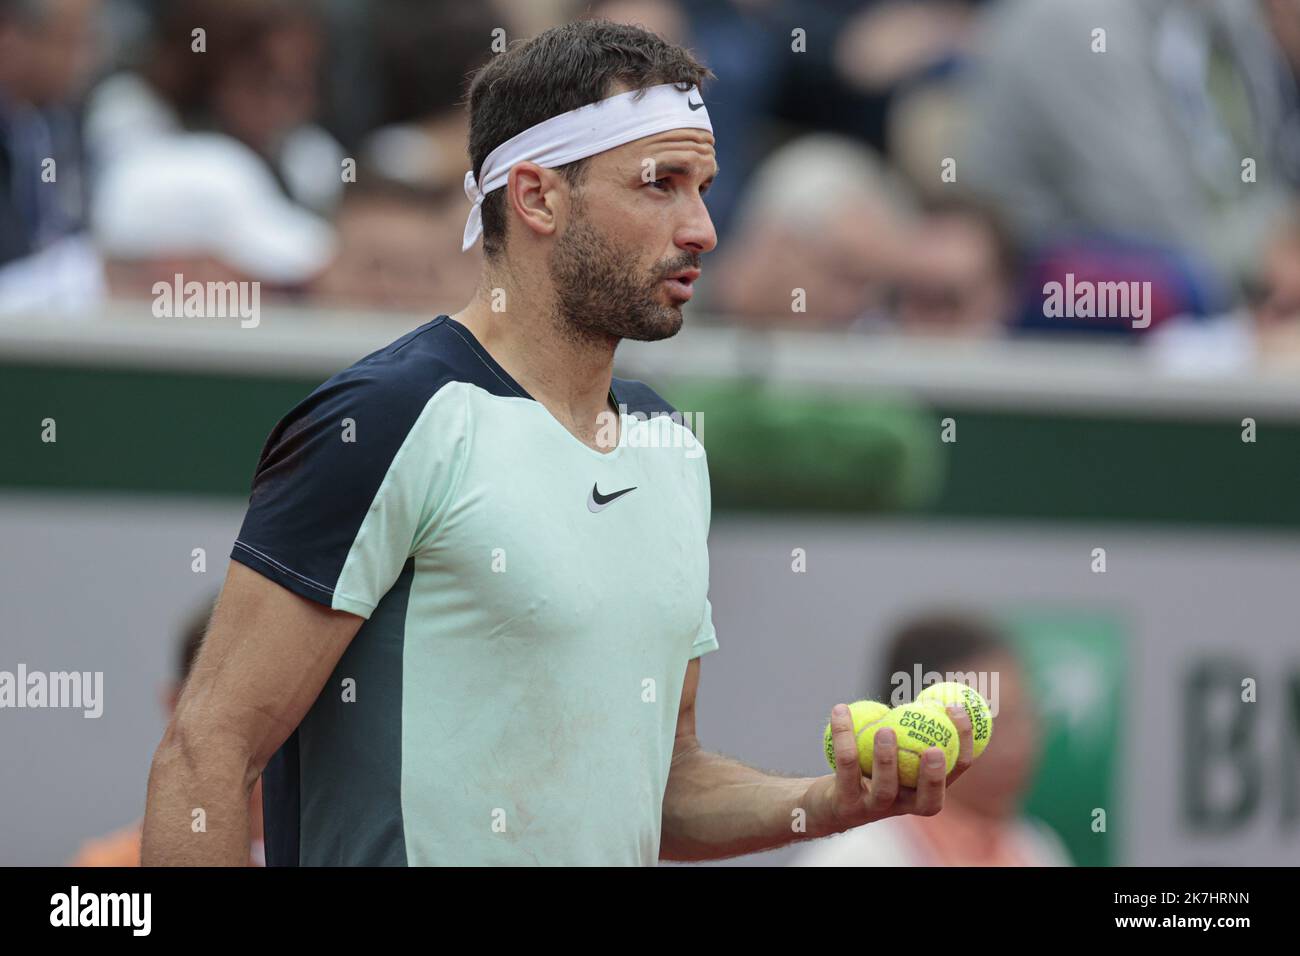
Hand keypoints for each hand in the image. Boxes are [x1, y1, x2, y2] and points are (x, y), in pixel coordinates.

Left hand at [814, 702, 974, 830]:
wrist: (826, 801)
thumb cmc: (868, 766)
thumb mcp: (895, 748)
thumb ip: (912, 728)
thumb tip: (931, 690)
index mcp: (924, 789)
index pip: (955, 771)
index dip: (963, 742)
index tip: (955, 707)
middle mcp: (904, 805)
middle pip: (929, 801)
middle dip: (934, 777)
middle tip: (933, 748)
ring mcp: (874, 809)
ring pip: (885, 789)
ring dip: (887, 759)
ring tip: (886, 730)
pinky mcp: (845, 804)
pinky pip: (846, 766)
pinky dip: (844, 735)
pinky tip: (841, 710)